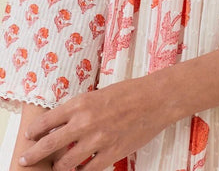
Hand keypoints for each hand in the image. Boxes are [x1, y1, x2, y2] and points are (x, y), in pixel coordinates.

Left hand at [18, 73, 175, 170]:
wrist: (155, 99)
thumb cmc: (129, 92)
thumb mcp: (99, 93)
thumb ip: (81, 108)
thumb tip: (65, 121)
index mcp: (81, 103)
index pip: (48, 120)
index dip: (35, 131)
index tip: (30, 136)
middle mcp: (85, 122)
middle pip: (50, 144)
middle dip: (34, 153)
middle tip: (26, 158)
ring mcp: (97, 140)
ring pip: (66, 163)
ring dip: (58, 167)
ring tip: (56, 167)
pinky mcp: (111, 154)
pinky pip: (88, 170)